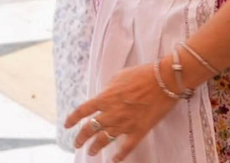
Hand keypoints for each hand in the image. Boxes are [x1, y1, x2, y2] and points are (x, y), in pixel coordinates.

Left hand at [66, 59, 183, 159]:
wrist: (163, 81)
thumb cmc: (141, 75)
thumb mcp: (119, 77)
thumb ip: (108, 90)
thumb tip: (105, 96)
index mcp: (105, 98)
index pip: (82, 111)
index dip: (72, 119)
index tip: (67, 125)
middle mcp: (111, 113)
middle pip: (90, 129)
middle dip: (81, 138)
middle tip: (77, 143)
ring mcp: (124, 124)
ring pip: (104, 140)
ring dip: (95, 147)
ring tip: (91, 152)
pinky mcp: (138, 131)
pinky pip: (126, 147)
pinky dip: (120, 155)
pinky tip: (115, 159)